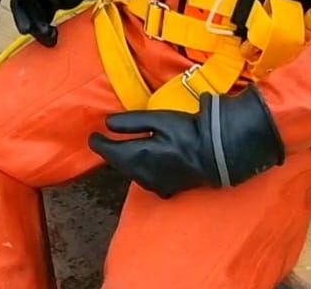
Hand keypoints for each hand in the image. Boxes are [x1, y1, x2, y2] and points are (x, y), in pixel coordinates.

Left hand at [88, 88, 283, 198]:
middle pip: (119, 164)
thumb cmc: (188, 132)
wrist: (217, 154)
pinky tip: (144, 162)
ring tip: (122, 149)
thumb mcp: (158, 120)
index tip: (92, 136)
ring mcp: (155, 185)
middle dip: (111, 152)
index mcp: (138, 156)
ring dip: (125, 162)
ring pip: (131, 173)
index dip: (99, 143)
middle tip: (105, 140)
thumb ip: (131, 122)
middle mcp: (142, 175)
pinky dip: (139, 170)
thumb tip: (107, 123)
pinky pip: (145, 180)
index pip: (109, 151)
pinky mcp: (167, 190)